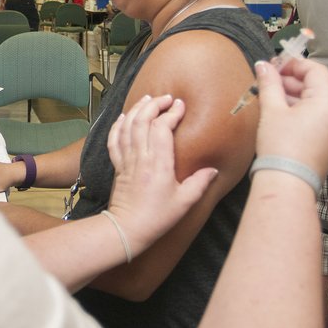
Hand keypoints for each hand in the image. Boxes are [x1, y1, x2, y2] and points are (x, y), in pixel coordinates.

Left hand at [106, 95, 217, 255]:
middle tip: (166, 98)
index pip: (162, 129)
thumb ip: (199, 183)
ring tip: (148, 99)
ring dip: (137, 109)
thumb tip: (213, 170)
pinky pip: (114, 140)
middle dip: (154, 105)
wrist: (127, 228)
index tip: (181, 105)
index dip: (171, 114)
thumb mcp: (184, 202)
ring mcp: (127, 160)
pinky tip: (124, 116)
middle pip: (142, 121)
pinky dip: (118, 125)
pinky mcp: (118, 165)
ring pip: (127, 127)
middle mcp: (141, 158)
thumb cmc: (157, 217)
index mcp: (159, 165)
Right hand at [254, 58, 327, 178]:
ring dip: (295, 96)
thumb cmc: (280, 145)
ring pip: (317, 102)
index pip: (316, 71)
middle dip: (291, 81)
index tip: (273, 66)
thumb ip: (269, 83)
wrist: (287, 183)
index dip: (294, 64)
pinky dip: (302, 111)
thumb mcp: (272, 110)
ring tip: (270, 98)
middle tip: (267, 81)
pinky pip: (319, 118)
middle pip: (317, 86)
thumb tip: (263, 64)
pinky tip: (281, 114)